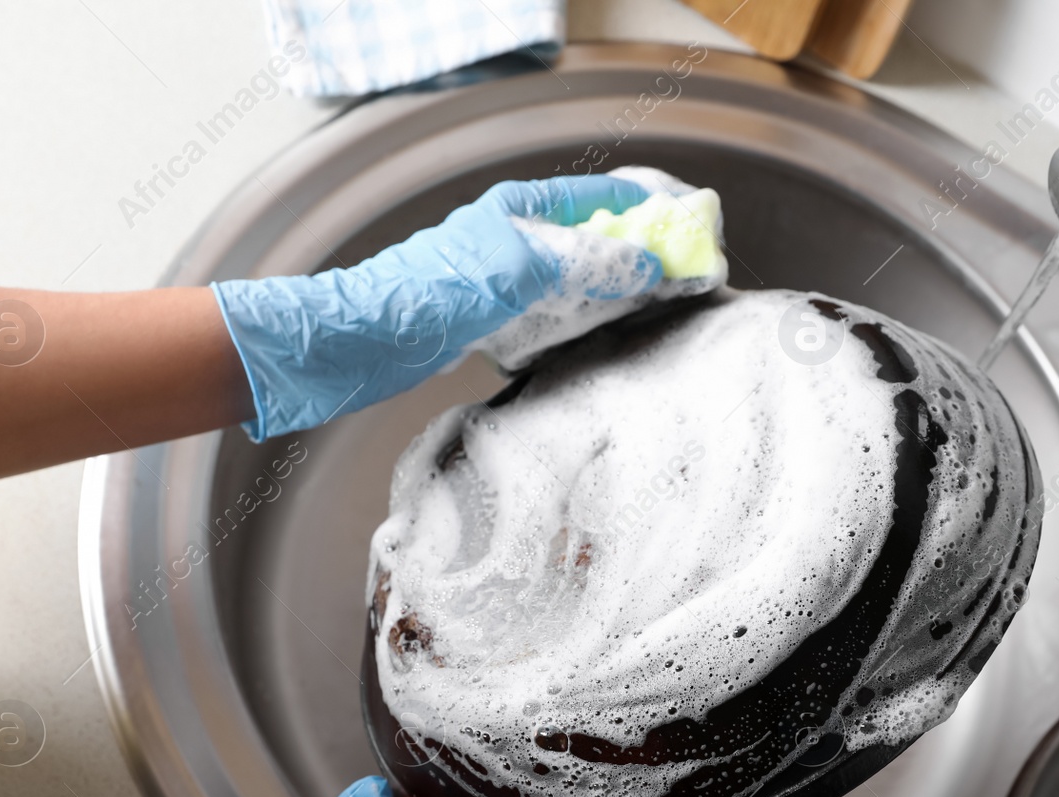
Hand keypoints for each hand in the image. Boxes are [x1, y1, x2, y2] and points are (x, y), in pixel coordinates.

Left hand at [212, 175, 662, 439]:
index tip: (692, 232)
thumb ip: (589, 262)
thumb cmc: (432, 293)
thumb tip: (647, 265)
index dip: (652, 209)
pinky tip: (595, 339)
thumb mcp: (523, 270)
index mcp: (524, 208)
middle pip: (595, 237)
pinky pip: (553, 312)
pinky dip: (579, 322)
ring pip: (577, 278)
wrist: (365, 339)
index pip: (606, 195)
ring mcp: (506, 277)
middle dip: (639, 255)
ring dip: (612, 293)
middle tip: (682, 280)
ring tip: (651, 311)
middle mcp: (518, 236)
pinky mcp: (493, 316)